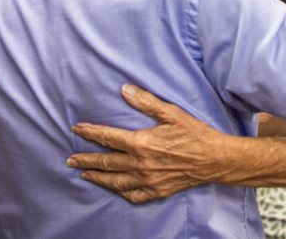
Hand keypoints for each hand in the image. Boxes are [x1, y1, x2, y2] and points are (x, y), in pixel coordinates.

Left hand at [67, 85, 229, 202]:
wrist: (215, 159)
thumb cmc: (195, 133)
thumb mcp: (171, 113)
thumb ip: (146, 102)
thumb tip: (124, 90)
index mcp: (141, 143)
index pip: (107, 137)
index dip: (89, 133)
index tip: (77, 129)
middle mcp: (140, 164)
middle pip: (105, 163)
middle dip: (86, 160)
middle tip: (71, 160)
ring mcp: (147, 181)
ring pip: (115, 181)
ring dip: (97, 178)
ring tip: (85, 175)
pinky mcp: (157, 191)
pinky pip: (133, 195)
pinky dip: (120, 192)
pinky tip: (115, 189)